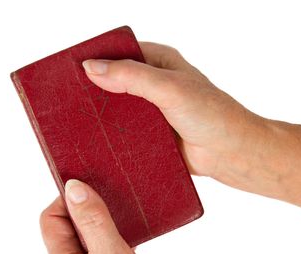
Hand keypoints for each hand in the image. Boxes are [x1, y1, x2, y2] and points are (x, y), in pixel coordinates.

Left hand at [40, 179, 214, 253]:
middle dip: (85, 205)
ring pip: (88, 227)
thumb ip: (91, 220)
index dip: (67, 201)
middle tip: (105, 194)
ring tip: (116, 206)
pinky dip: (113, 223)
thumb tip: (73, 188)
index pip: (51, 220)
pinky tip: (127, 221)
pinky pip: (104, 235)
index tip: (88, 188)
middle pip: (68, 222)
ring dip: (100, 214)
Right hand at [82, 41, 245, 177]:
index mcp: (160, 63)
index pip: (120, 53)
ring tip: (79, 122)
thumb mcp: (170, 88)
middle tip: (70, 99)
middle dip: (96, 90)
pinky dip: (114, 135)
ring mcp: (152, 111)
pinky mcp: (152, 134)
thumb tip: (92, 68)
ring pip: (119, 109)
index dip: (97, 59)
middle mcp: (154, 85)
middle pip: (116, 82)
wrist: (230, 153)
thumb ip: (132, 77)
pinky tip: (99, 141)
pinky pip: (127, 132)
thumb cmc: (212, 115)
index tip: (72, 69)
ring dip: (104, 115)